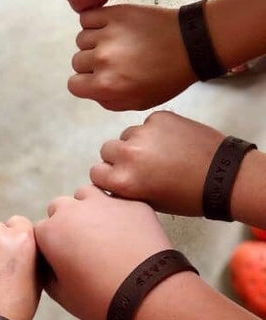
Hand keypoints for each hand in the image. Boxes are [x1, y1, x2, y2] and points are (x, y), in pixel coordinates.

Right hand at [35, 185, 171, 319]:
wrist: (147, 294)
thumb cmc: (100, 299)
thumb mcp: (61, 294)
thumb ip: (45, 271)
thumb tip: (47, 261)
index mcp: (51, 231)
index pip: (39, 231)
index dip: (49, 245)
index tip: (62, 259)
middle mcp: (72, 209)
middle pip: (60, 207)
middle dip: (65, 222)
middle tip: (81, 246)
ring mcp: (103, 202)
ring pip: (86, 194)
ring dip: (87, 208)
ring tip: (101, 232)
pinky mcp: (131, 202)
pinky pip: (118, 200)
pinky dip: (118, 212)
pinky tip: (126, 232)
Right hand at [69, 5, 196, 110]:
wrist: (190, 45)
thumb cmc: (169, 76)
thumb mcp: (139, 102)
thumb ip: (109, 102)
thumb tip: (92, 91)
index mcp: (107, 85)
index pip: (73, 85)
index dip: (85, 82)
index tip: (97, 77)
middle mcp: (102, 60)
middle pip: (77, 61)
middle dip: (91, 63)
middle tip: (113, 59)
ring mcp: (106, 35)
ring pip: (81, 39)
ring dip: (93, 41)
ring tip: (114, 42)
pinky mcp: (113, 14)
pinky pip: (86, 18)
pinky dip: (93, 22)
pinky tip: (107, 27)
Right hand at [90, 111, 225, 215]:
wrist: (223, 176)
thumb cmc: (188, 197)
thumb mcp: (149, 202)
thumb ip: (125, 189)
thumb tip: (113, 179)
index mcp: (123, 179)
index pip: (96, 172)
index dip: (108, 175)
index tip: (119, 176)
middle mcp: (128, 154)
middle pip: (107, 149)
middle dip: (118, 156)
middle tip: (140, 163)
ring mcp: (143, 132)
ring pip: (127, 134)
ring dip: (137, 142)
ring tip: (161, 153)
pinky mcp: (159, 117)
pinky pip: (148, 123)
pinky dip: (156, 131)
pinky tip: (174, 142)